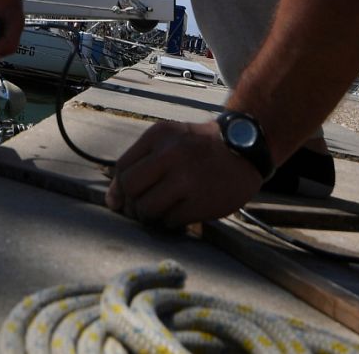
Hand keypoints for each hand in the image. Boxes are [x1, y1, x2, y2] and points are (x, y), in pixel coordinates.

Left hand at [105, 120, 261, 228]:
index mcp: (159, 135)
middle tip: (140, 210)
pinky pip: (170, 221)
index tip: (122, 200)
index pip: (122, 167)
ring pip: (147, 208)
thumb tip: (112, 199)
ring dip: (149, 217)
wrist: (246, 150)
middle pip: (131, 188)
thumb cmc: (200, 147)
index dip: (118, 189)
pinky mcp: (201, 201)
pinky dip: (170, 222)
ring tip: (160, 213)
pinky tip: (179, 214)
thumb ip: (140, 163)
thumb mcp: (170, 140)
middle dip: (131, 204)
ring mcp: (187, 178)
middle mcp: (171, 154)